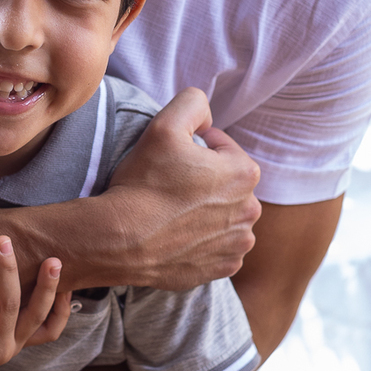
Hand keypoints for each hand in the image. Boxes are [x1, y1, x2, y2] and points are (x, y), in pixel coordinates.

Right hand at [0, 237, 68, 370]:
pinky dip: (60, 308)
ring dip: (47, 287)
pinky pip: (50, 328)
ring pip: (38, 317)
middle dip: (8, 272)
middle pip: (13, 308)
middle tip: (2, 241)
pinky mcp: (24, 340)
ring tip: (53, 260)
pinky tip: (64, 283)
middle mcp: (1, 352)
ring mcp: (16, 346)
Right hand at [105, 87, 260, 288]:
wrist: (120, 240)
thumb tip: (207, 116)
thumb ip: (193, 103)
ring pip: (224, 216)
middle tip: (170, 186)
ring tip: (173, 212)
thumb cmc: (143, 183)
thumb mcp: (164, 124)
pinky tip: (178, 235)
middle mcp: (250, 210)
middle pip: (226, 184)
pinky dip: (202, 241)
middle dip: (205, 181)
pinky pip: (218, 247)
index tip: (172, 160)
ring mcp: (238, 243)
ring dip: (206, 212)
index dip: (195, 148)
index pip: (223, 149)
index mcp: (244, 173)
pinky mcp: (222, 268)